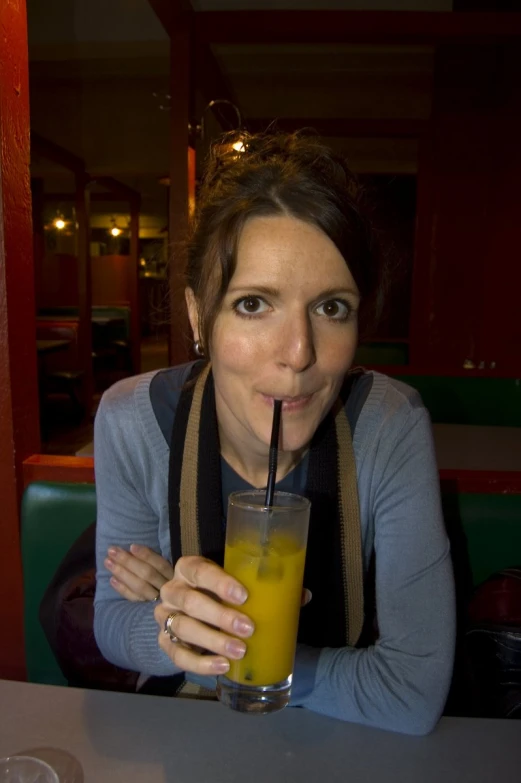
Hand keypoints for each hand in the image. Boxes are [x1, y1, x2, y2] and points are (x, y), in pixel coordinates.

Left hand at [105, 545, 173, 601]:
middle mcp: (166, 587)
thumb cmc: (164, 578)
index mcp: (174, 574)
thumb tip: (132, 549)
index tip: (131, 546)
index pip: (160, 564)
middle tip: (111, 551)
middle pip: (147, 574)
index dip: (146, 555)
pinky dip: (122, 589)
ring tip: (107, 562)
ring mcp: (156, 599)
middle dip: (128, 561)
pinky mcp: (146, 608)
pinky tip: (112, 579)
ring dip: (122, 573)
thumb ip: (153, 560)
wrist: (172, 607)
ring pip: (139, 586)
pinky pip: (134, 599)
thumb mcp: (165, 568)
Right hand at [154, 555, 253, 677]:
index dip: (220, 583)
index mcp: (187, 568)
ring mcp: (164, 616)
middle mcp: (172, 590)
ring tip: (239, 651)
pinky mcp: (164, 641)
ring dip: (213, 641)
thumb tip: (294, 595)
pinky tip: (222, 665)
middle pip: (190, 602)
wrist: (193, 609)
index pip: (200, 571)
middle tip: (248, 628)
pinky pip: (178, 655)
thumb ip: (252, 586)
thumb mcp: (230, 581)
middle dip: (220, 616)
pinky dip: (201, 663)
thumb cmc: (218, 591)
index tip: (243, 597)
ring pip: (183, 628)